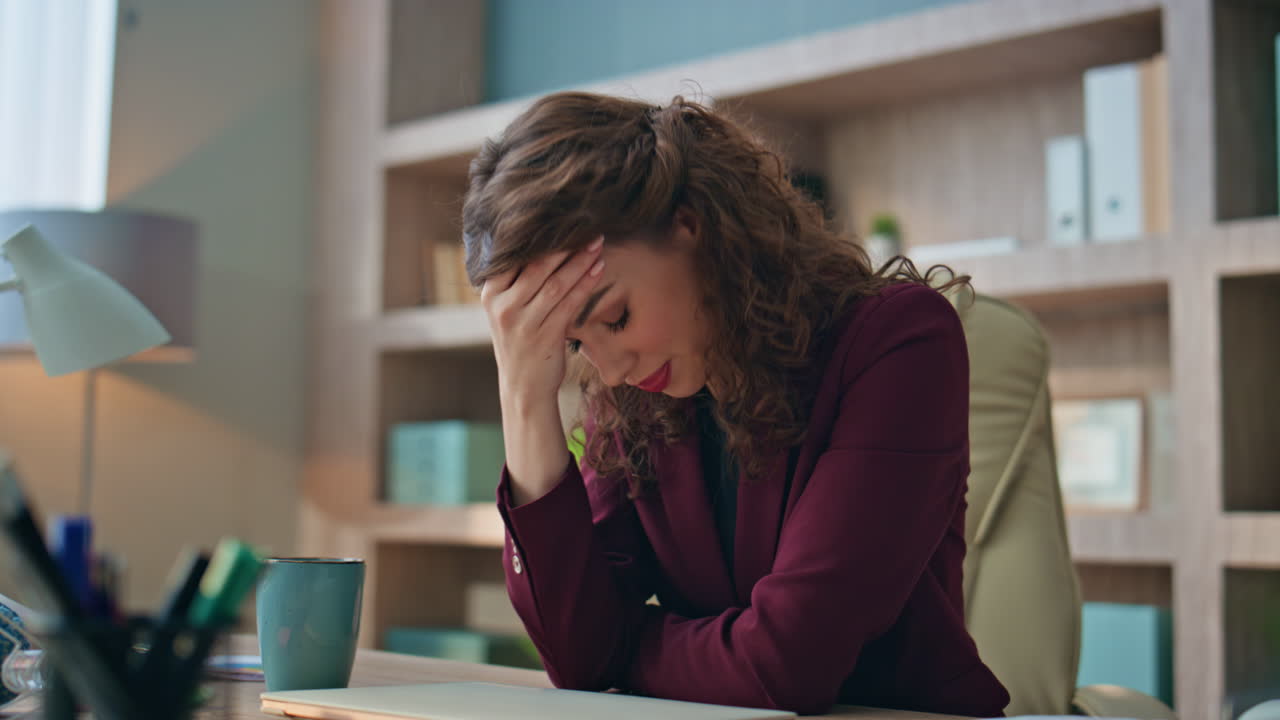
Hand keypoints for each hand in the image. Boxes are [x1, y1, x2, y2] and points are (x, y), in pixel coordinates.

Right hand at [481, 236, 604, 408]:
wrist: (523, 386)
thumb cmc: (520, 340)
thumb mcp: (506, 309)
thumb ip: (516, 280)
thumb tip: (541, 240)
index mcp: (490, 293)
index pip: (513, 256)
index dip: (537, 236)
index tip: (560, 219)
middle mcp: (503, 306)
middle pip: (537, 266)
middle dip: (565, 245)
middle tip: (587, 227)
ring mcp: (522, 322)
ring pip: (556, 284)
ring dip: (580, 262)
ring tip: (597, 245)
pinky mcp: (544, 336)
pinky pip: (569, 304)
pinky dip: (585, 284)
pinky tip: (598, 270)